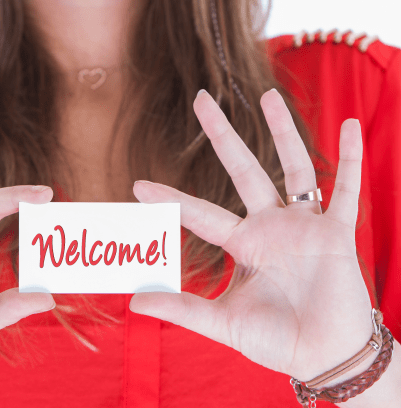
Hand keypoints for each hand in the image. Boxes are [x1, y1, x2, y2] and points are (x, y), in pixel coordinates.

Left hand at [130, 88, 372, 381]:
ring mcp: (304, 225)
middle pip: (242, 170)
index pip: (200, 213)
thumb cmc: (275, 340)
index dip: (171, 199)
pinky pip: (346, 190)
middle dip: (222, 135)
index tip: (138, 185)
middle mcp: (270, 227)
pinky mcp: (337, 233)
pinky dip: (350, 160)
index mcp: (242, 244)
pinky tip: (349, 126)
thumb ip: (183, 310)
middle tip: (200, 99)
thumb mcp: (224, 322)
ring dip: (283, 131)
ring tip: (268, 95)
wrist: (323, 356)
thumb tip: (134, 302)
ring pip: (293, 168)